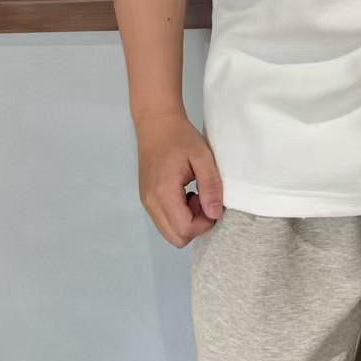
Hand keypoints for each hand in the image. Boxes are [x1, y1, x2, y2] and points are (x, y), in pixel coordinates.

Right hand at [135, 111, 222, 247]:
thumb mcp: (202, 157)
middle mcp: (150, 202)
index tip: (213, 202)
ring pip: (169, 231)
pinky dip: (178, 215)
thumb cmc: (180, 137)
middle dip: (196, 225)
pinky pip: (164, 220)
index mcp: (163, 192)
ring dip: (187, 221)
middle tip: (205, 200)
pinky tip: (186, 194)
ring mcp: (146, 202)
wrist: (156, 123)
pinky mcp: (146, 199)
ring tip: (196, 195)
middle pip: (175, 238)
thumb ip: (210, 186)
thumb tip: (215, 214)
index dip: (204, 223)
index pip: (184, 229)